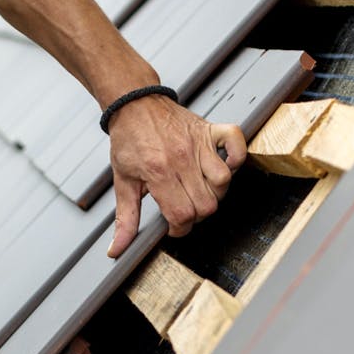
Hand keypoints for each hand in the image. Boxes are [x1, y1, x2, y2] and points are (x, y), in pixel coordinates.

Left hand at [107, 95, 246, 257]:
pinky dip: (237, 156)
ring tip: (199, 190)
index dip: (179, 228)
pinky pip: (236, 142)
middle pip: (206, 204)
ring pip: (223, 181)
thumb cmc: (129, 139)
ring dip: (215, 193)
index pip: (182, 215)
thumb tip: (116, 249)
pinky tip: (225, 165)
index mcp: (159, 172)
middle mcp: (182, 158)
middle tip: (183, 207)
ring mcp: (199, 143)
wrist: (133, 103)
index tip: (173, 225)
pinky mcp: (209, 130)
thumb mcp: (122, 182)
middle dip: (196, 215)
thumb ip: (125, 218)